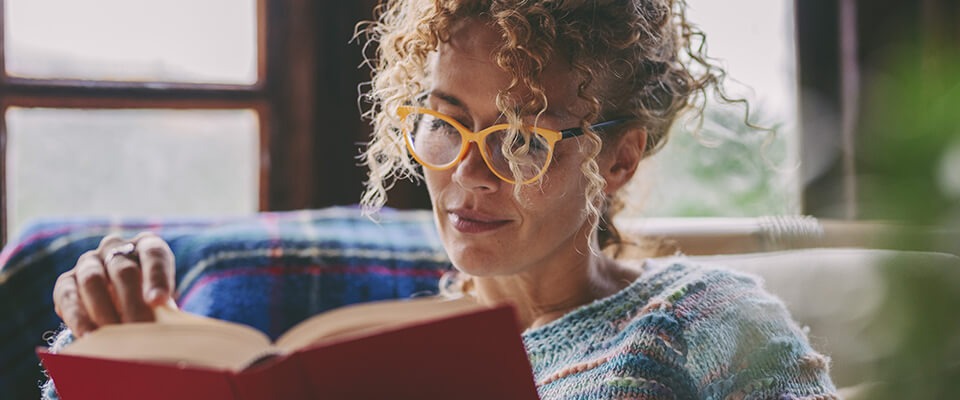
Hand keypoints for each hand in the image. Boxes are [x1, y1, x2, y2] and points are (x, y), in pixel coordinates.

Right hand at [53, 232, 175, 336]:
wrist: (121, 310)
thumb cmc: (151, 304)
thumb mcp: (162, 303)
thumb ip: (166, 311)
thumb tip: (167, 328)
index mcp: (146, 246)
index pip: (154, 254)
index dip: (157, 277)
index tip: (159, 301)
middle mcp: (115, 248)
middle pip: (124, 271)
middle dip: (132, 302)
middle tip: (139, 329)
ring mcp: (88, 262)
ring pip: (92, 280)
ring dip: (103, 310)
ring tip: (113, 337)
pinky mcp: (66, 282)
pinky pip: (68, 296)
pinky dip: (78, 318)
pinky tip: (88, 337)